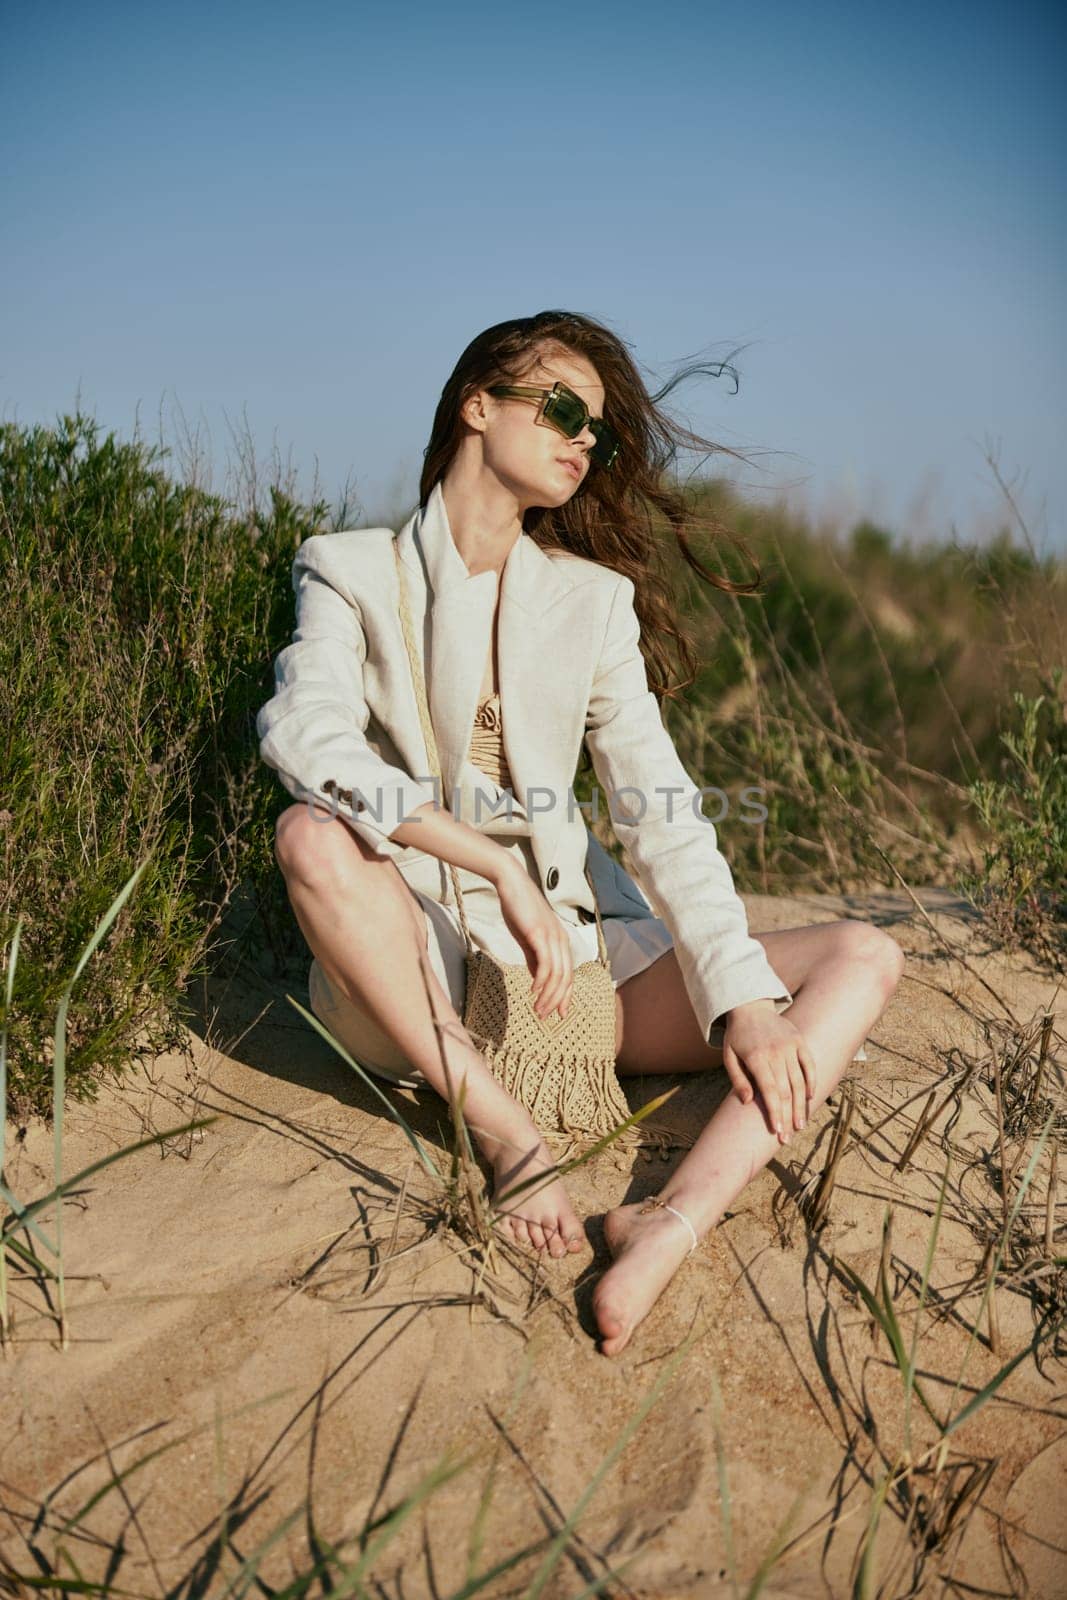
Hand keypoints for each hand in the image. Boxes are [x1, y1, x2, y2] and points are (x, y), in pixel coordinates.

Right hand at [491, 856, 573, 1021]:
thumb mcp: (528, 938)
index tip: (558, 1014)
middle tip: (546, 1017)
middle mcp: (561, 939)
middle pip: (566, 978)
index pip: (568, 975)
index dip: (565, 996)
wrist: (511, 883)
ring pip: (557, 975)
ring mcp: (552, 936)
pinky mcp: (539, 934)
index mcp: (561, 940)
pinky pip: (545, 963)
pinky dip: (541, 981)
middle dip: (557, 1001)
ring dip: (548, 996)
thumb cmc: (518, 909)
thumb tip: (538, 980)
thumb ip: (534, 957)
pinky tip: (533, 991)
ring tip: (538, 1010)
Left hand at [720, 1002, 817, 1141]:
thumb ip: (737, 1079)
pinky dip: (812, 1082)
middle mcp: (776, 1052)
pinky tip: (810, 1098)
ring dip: (801, 1106)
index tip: (777, 1132)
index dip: (774, 1113)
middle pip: (786, 1091)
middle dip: (787, 1117)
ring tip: (800, 1124)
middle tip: (787, 1138)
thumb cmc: (737, 1036)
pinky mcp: (800, 1041)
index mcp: (756, 1058)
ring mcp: (790, 1046)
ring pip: (800, 1081)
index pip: (769, 1091)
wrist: (751, 1006)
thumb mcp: (729, 1056)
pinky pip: (810, 1065)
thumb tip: (746, 1102)